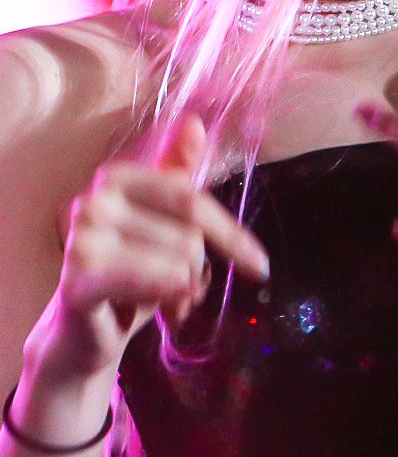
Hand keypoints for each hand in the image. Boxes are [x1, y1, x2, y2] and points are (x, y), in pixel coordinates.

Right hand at [24, 112, 269, 382]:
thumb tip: (194, 122)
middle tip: (176, 292)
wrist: (82, 334)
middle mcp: (93, 200)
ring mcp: (82, 238)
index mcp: (115, 177)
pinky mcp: (78, 280)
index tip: (259, 266)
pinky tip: (162, 314)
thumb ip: (177, 173)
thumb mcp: (160, 221)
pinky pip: (155, 282)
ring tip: (161, 305)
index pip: (191, 200)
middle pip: (188, 235)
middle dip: (194, 271)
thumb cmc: (128, 272)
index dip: (230, 235)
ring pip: (179, 263)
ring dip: (181, 295)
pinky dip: (169, 298)